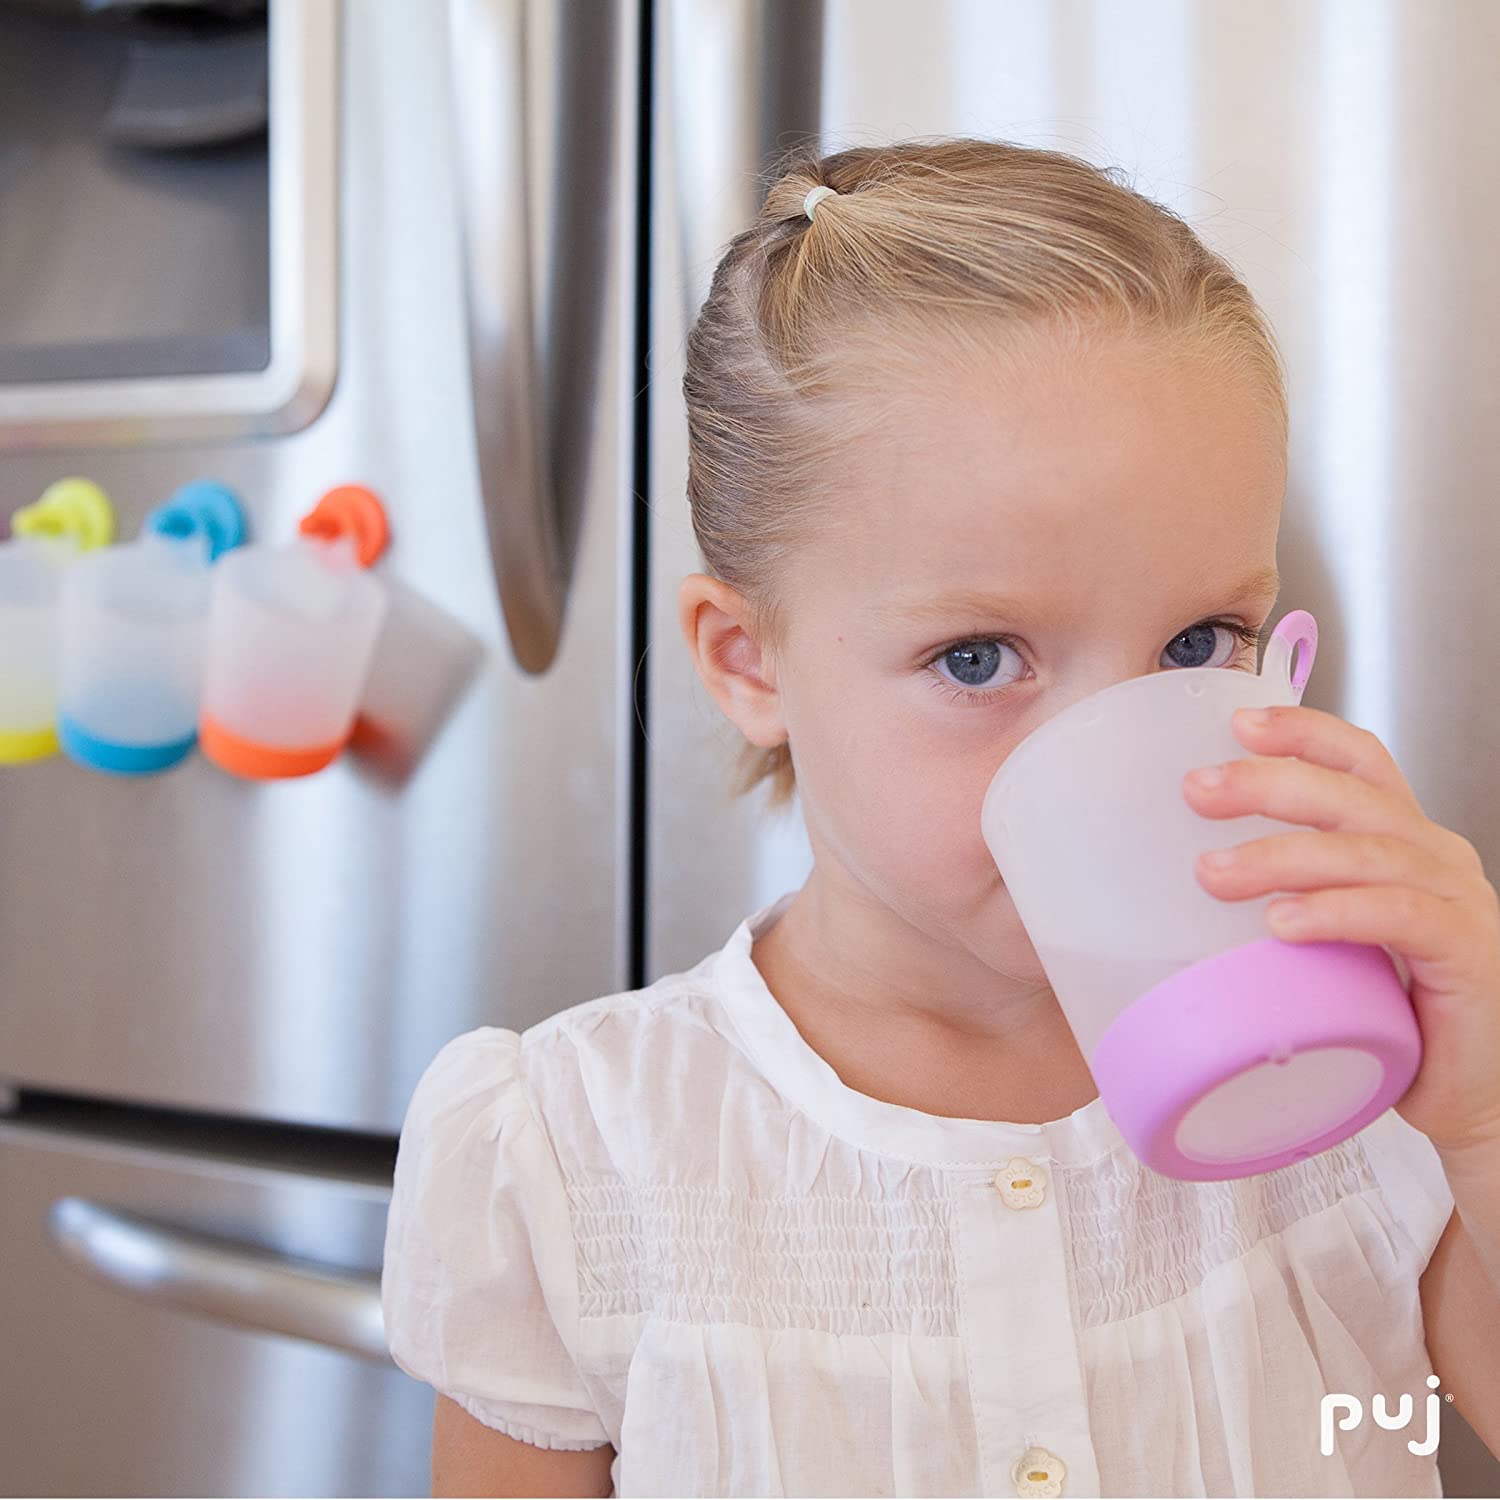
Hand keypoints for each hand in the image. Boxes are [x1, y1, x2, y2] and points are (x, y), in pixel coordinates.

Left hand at [1183, 703, 1499, 1158]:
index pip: (1361, 761)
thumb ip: (1283, 900)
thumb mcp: (1331, 940)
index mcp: (1403, 840)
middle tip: (1197, 790)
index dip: (1304, 733)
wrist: (1469, 1094)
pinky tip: (1284, 922)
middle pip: (1353, 794)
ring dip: (1282, 855)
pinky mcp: (1468, 957)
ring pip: (1367, 852)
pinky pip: (1401, 916)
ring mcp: (1459, 904)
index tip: (1236, 723)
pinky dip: (1337, 912)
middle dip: (1270, 783)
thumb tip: (1180, 880)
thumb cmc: (1392, 1017)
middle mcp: (1436, 858)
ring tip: (1212, 874)